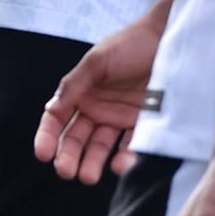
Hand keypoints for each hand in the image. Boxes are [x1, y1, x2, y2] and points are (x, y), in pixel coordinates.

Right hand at [35, 16, 165, 184]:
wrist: (171, 38)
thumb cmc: (131, 43)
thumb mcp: (97, 60)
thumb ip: (74, 85)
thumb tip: (52, 109)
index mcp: (80, 93)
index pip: (56, 120)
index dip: (47, 137)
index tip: (43, 154)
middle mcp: (96, 108)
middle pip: (76, 139)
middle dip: (68, 156)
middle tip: (66, 172)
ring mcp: (119, 118)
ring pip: (99, 147)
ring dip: (92, 163)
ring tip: (89, 176)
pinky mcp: (142, 124)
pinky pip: (130, 145)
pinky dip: (124, 157)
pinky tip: (118, 166)